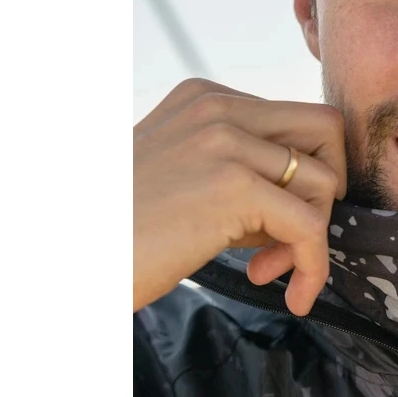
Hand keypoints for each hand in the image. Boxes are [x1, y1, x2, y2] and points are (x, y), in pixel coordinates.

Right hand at [134, 79, 345, 315]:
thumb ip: (243, 176)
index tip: (274, 227)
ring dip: (311, 237)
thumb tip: (308, 202)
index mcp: (207, 100)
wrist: (68, 257)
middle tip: (297, 237)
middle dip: (328, 189)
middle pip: (327, 131)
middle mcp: (218, 109)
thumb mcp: (188, 180)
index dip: (303, 179)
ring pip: (325, 183)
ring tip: (267, 270)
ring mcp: (225, 142)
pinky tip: (293, 296)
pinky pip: (310, 227)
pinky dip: (313, 268)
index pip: (298, 122)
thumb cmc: (124, 232)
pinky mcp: (232, 187)